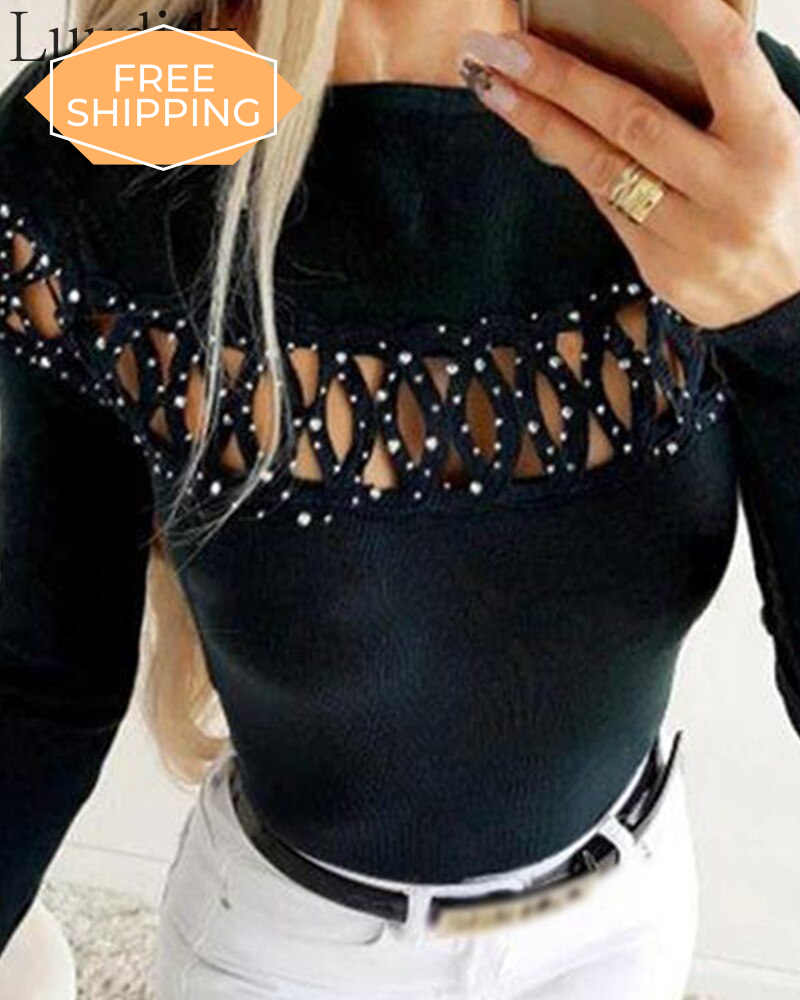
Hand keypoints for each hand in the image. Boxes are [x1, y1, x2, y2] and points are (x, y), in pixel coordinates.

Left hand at [459, 0, 799, 330]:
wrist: (792, 303)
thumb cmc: (782, 200)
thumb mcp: (775, 140)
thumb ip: (724, 101)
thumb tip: (645, 44)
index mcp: (772, 138)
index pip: (721, 53)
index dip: (673, 7)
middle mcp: (732, 187)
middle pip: (630, 119)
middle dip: (557, 77)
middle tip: (497, 47)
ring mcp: (693, 236)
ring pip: (603, 169)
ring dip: (540, 123)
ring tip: (492, 87)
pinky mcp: (662, 271)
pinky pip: (608, 207)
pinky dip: (576, 165)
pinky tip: (538, 130)